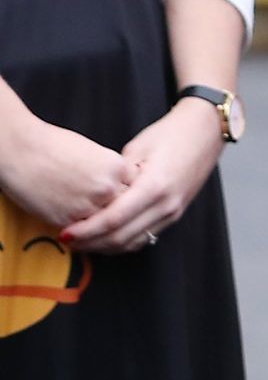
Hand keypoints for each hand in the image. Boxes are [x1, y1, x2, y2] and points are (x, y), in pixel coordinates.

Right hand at [0, 118, 138, 227]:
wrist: (19, 148)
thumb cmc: (52, 145)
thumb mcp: (92, 152)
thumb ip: (111, 172)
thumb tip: (123, 188)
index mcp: (116, 167)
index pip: (137, 190)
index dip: (131, 196)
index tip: (129, 199)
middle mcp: (107, 188)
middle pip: (126, 210)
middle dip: (122, 215)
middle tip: (121, 221)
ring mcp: (89, 206)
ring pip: (107, 225)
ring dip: (106, 230)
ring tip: (103, 232)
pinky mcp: (70, 220)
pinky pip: (86, 234)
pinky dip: (87, 235)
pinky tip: (84, 233)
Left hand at [63, 99, 225, 253]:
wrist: (204, 134)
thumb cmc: (170, 135)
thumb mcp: (136, 149)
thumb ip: (117, 176)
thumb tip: (93, 195)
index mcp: (154, 187)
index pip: (114, 219)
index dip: (87, 230)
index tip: (65, 233)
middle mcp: (165, 206)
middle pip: (122, 237)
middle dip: (92, 243)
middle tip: (67, 241)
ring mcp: (172, 213)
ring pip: (134, 242)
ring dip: (106, 246)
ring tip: (83, 243)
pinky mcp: (173, 215)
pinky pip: (145, 236)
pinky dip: (123, 242)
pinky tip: (106, 238)